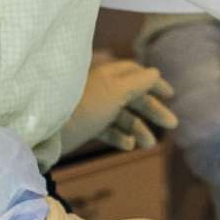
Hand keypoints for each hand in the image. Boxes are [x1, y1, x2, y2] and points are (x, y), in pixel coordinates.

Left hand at [57, 57, 178, 158]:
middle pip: (133, 96)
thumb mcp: (115, 92)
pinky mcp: (85, 126)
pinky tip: (128, 146)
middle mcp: (100, 88)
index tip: (171, 96)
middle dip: (152, 110)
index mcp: (107, 75)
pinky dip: (120, 137)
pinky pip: (108, 130)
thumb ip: (138, 82)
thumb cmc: (83, 108)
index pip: (136, 72)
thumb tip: (156, 73)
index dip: (154, 83)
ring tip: (149, 145)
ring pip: (122, 115)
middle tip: (172, 124)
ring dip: (138, 129)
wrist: (46, 132)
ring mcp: (92, 108)